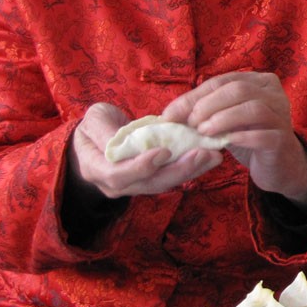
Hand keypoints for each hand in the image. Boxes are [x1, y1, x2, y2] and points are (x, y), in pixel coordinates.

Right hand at [69, 102, 223, 199]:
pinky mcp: (151, 180)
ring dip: (191, 170)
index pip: (120, 174)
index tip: (165, 151)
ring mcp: (135, 186)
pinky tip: (209, 156)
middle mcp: (117, 185)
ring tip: (213, 155)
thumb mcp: (93, 120)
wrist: (94, 141)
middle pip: (150, 184)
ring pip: (165, 183)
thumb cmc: (93, 127)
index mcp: (97, 169)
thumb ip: (104, 130)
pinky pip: (172, 177)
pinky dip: (191, 167)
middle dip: (179, 170)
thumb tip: (121, 138)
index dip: (142, 166)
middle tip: (203, 154)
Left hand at [160, 71, 306, 209]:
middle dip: (208, 105)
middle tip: (190, 123)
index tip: (170, 114)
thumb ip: (203, 111)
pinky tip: (224, 144)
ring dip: (223, 119)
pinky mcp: (282, 140)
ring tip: (203, 132)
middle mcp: (275, 94)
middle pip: (239, 89)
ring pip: (253, 108)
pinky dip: (240, 137)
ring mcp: (282, 116)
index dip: (195, 96)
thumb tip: (168, 114)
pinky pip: (262, 135)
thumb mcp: (226, 119)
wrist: (279, 165)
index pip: (223, 81)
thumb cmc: (249, 137)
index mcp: (260, 82)